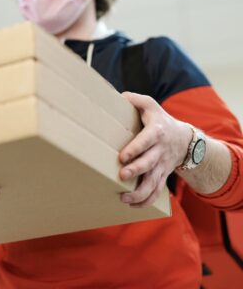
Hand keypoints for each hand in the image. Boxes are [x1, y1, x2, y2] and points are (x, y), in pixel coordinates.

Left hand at [118, 92, 191, 207]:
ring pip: (154, 183)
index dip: (135, 148)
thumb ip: (134, 99)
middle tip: (121, 176)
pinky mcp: (162, 176)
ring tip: (123, 198)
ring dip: (139, 193)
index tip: (122, 156)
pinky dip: (146, 201)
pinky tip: (132, 205)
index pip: (146, 140)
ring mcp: (162, 166)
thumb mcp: (149, 104)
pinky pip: (156, 192)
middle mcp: (160, 151)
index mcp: (156, 131)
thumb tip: (116, 97)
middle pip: (149, 163)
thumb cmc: (159, 119)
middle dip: (136, 171)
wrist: (185, 139)